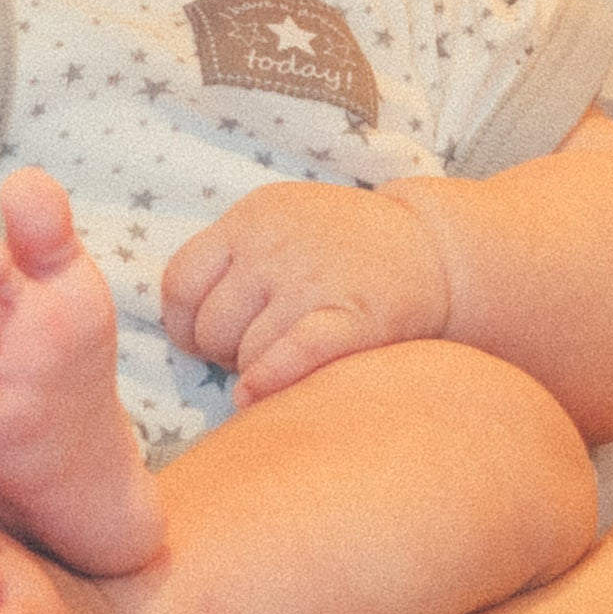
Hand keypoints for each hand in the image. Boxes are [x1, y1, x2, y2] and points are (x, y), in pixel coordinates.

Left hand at [160, 180, 448, 399]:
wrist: (433, 249)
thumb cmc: (343, 246)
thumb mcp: (280, 220)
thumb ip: (229, 256)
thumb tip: (179, 324)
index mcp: (252, 218)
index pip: (181, 283)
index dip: (186, 322)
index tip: (208, 336)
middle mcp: (276, 246)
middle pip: (212, 326)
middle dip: (226, 349)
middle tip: (258, 346)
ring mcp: (313, 280)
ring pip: (247, 353)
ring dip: (256, 369)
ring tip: (285, 356)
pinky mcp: (352, 317)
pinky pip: (291, 356)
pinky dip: (269, 380)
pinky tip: (256, 394)